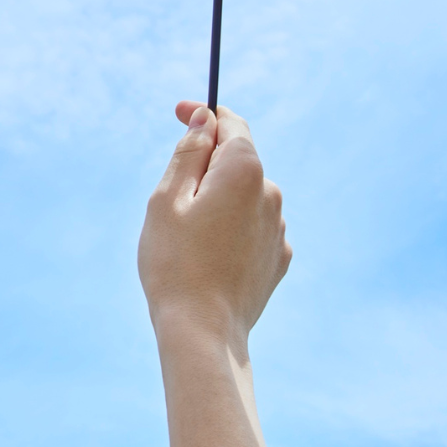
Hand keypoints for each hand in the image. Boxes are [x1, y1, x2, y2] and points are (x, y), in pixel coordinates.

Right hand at [138, 103, 291, 347]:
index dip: (204, 113)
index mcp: (245, 170)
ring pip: (244, 195)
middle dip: (206, 165)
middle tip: (170, 197)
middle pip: (237, 160)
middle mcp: (271, 193)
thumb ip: (189, 151)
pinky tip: (208, 255)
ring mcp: (279, 228)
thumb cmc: (176, 263)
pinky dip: (231, 227)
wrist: (203, 334)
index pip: (230, 122)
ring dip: (219, 199)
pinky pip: (252, 226)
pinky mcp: (279, 258)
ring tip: (187, 237)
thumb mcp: (167, 198)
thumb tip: (206, 118)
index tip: (179, 112)